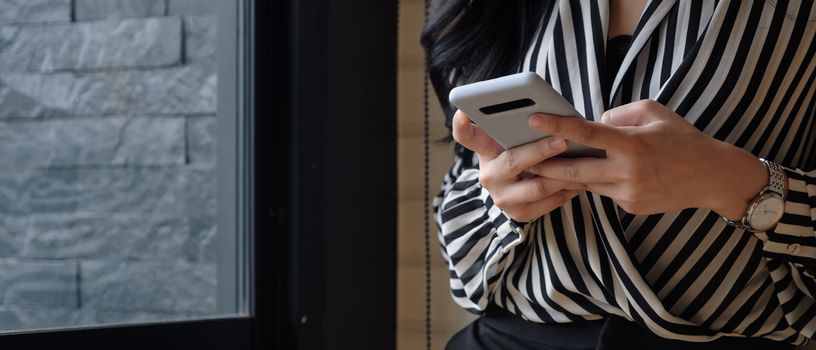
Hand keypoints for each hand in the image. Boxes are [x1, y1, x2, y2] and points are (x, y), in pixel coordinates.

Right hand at [451, 110, 583, 221]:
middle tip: (563, 139)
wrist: (520, 191)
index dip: (461, 124)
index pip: (465, 135)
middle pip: (512, 161)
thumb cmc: (522, 153)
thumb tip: (542, 109)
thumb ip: (516, 125)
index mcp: (484, 150)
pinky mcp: (518, 214)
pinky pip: (548, 202)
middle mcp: (488, 175)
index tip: (463, 112)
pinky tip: (581, 180)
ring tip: (583, 161)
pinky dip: (567, 190)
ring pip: (537, 185)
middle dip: (539, 150)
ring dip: (563, 173)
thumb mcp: (512, 139)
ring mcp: (501, 197)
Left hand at [526, 99, 767, 217]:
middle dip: (544, 165)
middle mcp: (627, 171)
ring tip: (542, 166)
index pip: (586, 133)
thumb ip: (618, 115)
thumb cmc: (682, 139)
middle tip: (521, 158)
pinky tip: (591, 174)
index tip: (533, 119)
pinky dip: (595, 182)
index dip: (557, 126)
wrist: (712, 177)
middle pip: (574, 170)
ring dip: (565, 176)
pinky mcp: (631, 207)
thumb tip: (592, 125)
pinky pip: (603, 192)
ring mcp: (628, 193)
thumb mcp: (654, 113)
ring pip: (585, 183)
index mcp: (632, 144)